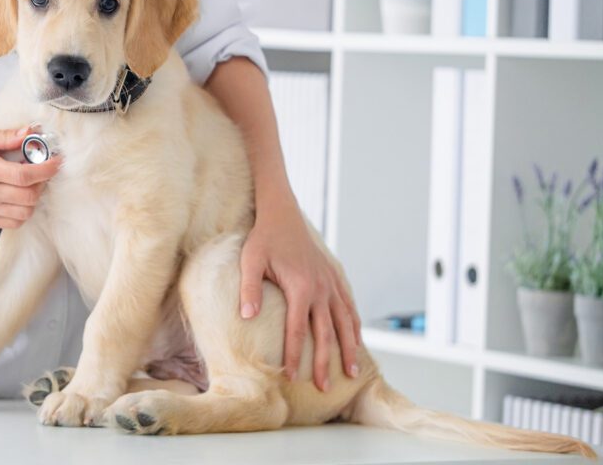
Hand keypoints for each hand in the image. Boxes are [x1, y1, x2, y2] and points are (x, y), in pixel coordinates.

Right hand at [0, 127, 60, 227]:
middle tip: (41, 170)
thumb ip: (5, 136)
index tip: (57, 162)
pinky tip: (18, 197)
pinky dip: (23, 212)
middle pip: (28, 196)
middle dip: (42, 183)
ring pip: (24, 212)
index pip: (25, 175)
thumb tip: (30, 132)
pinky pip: (13, 223)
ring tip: (28, 183)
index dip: (46, 170)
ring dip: (34, 198)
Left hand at [239, 195, 360, 390]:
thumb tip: (247, 317)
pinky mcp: (335, 277)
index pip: (298, 330)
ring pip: (345, 322)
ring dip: (349, 348)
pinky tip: (356, 341)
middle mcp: (321, 288)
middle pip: (326, 333)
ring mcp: (331, 283)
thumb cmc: (264, 239)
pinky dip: (354, 325)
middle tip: (325, 388)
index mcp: (301, 287)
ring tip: (352, 372)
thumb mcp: (251, 260)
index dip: (295, 355)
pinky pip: (349, 306)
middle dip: (326, 362)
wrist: (283, 214)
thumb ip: (250, 289)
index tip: (292, 377)